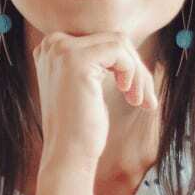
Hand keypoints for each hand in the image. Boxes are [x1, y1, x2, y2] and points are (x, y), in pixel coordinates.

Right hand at [31, 31, 157, 168]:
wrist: (68, 155)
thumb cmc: (81, 127)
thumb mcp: (88, 85)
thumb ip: (98, 61)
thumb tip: (128, 43)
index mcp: (51, 48)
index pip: (101, 40)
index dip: (124, 64)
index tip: (134, 92)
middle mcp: (52, 44)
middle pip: (112, 39)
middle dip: (135, 68)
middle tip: (143, 99)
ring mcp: (61, 50)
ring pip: (119, 43)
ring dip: (137, 72)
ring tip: (138, 100)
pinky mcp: (76, 59)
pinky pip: (120, 51)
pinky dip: (132, 73)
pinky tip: (128, 95)